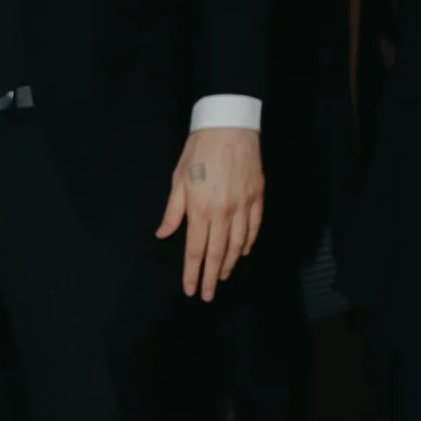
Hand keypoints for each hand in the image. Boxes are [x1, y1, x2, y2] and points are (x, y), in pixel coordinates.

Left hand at [160, 124, 262, 300]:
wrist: (229, 124)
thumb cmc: (199, 150)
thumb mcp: (178, 180)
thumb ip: (173, 211)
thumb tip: (163, 234)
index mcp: (200, 210)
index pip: (195, 251)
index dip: (192, 273)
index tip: (190, 290)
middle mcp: (223, 213)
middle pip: (217, 254)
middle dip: (211, 278)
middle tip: (208, 295)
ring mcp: (243, 205)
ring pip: (238, 245)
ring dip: (230, 264)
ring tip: (224, 276)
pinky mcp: (257, 196)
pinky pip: (254, 227)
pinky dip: (248, 243)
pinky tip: (243, 253)